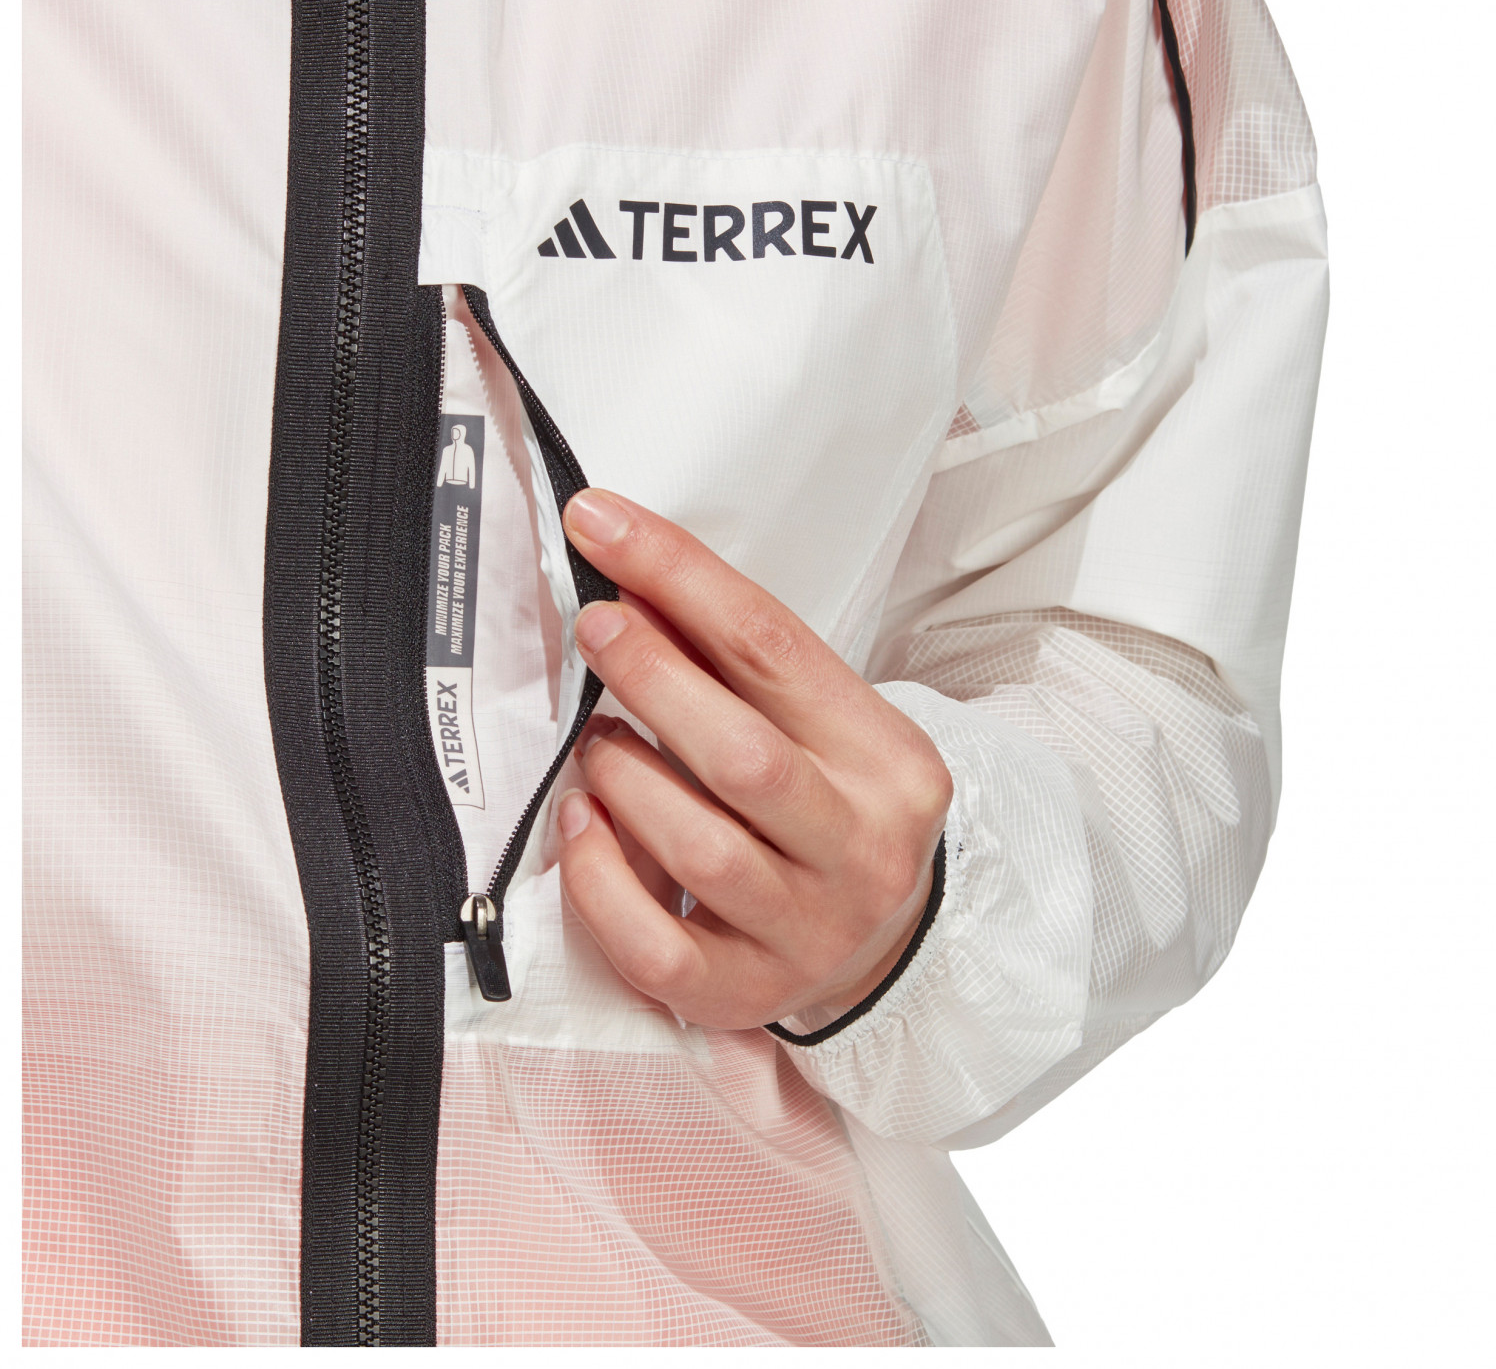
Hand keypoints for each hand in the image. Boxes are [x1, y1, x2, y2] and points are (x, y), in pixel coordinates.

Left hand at [554, 488, 951, 1030]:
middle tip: (594, 628)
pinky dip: (598, 879)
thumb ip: (736, 665)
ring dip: (623, 775)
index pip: (777, 648)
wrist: (880, 941)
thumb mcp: (819, 724)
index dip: (680, 577)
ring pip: (699, 849)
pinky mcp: (746, 992)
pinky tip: (581, 824)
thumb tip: (631, 585)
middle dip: (650, 675)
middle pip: (743, 754)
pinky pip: (655, 947)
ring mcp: (808, 931)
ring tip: (598, 742)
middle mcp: (861, 849)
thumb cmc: (834, 808)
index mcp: (891, 762)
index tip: (604, 526)